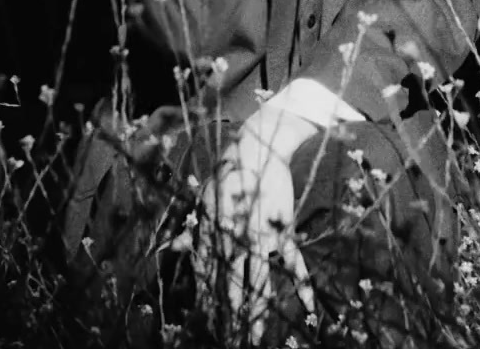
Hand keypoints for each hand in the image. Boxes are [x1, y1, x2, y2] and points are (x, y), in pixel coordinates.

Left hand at [191, 104, 318, 342]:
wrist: (255, 149)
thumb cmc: (227, 175)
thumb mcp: (203, 202)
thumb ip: (190, 230)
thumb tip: (172, 248)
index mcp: (211, 234)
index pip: (205, 276)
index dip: (206, 301)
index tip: (206, 324)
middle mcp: (233, 240)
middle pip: (232, 286)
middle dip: (231, 316)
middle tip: (230, 339)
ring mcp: (259, 237)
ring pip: (260, 282)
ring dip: (260, 311)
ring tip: (258, 336)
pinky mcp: (281, 231)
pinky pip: (294, 265)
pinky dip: (302, 287)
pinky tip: (307, 310)